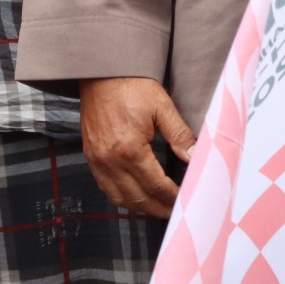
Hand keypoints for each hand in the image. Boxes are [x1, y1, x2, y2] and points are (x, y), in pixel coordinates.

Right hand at [80, 75, 193, 217]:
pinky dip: (122, 197)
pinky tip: (136, 195)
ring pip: (119, 198)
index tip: (185, 202)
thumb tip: (194, 157)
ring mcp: (97, 160)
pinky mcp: (90, 156)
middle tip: (175, 212)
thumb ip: (180, 135)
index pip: (155, 186)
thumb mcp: (162, 106)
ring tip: (159, 207)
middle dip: (158, 209)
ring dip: (140, 207)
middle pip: (137, 199)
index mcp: (130, 149)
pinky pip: (106, 187)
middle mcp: (110, 160)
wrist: (100, 71)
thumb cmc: (131, 85)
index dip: (172, 198)